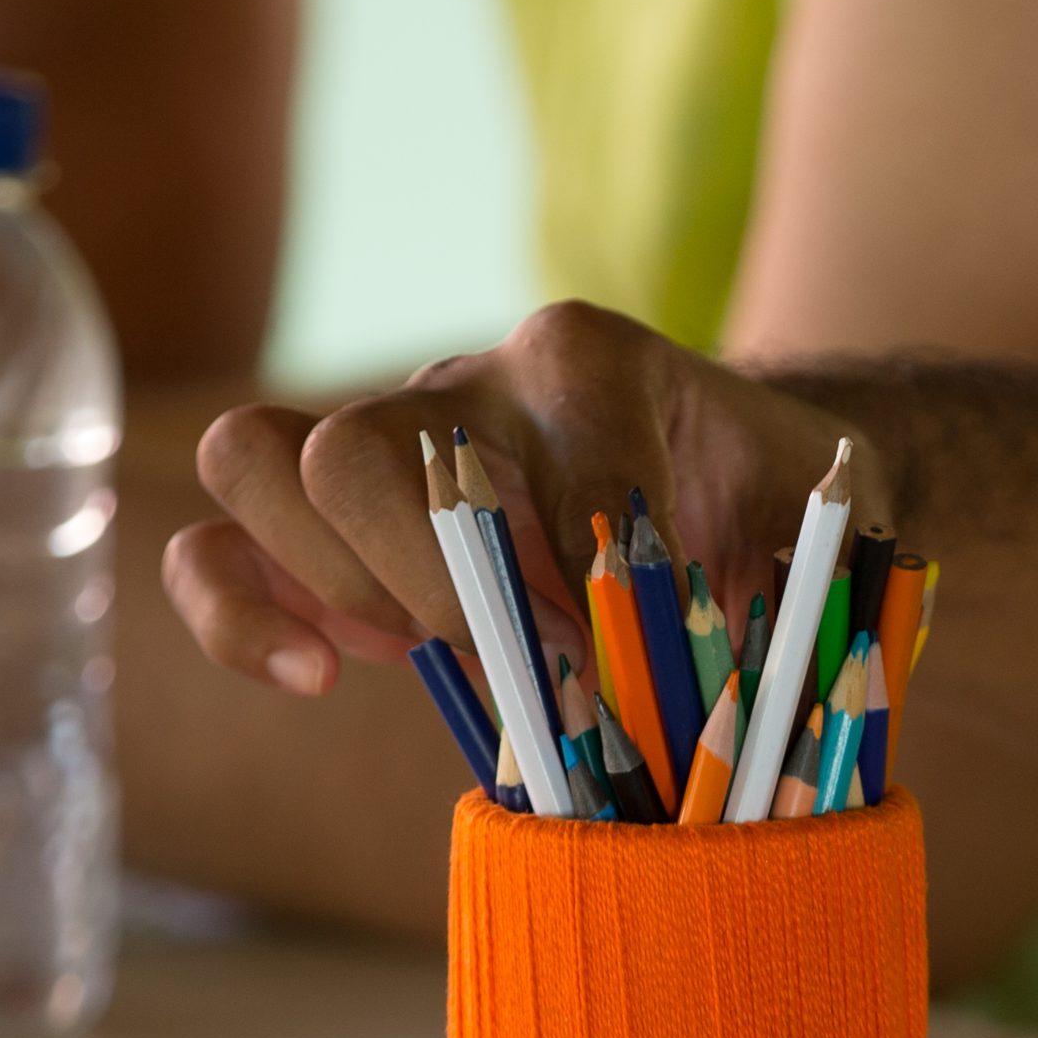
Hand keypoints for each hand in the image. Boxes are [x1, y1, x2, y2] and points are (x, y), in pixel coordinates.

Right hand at [167, 301, 877, 701]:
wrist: (744, 487)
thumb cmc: (775, 513)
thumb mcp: (818, 526)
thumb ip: (781, 575)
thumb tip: (679, 674)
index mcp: (591, 361)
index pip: (552, 448)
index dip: (596, 566)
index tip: (640, 642)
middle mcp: (467, 383)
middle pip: (357, 446)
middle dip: (432, 584)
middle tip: (530, 653)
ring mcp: (383, 445)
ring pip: (262, 459)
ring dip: (338, 583)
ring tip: (437, 650)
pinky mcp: (328, 530)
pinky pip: (219, 548)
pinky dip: (241, 618)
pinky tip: (323, 676)